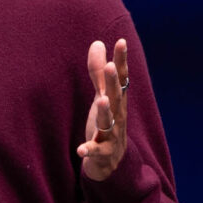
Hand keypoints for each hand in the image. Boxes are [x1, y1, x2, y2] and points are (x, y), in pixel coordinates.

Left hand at [78, 38, 130, 181]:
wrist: (112, 161)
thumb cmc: (107, 123)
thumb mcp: (102, 96)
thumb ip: (97, 72)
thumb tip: (97, 42)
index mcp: (117, 100)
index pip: (121, 78)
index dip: (121, 60)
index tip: (121, 41)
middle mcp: (118, 115)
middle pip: (116, 97)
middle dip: (113, 82)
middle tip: (110, 66)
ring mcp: (112, 134)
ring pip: (109, 122)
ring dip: (105, 111)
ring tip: (101, 100)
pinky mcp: (103, 153)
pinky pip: (96, 151)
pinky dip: (89, 150)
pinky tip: (81, 149)